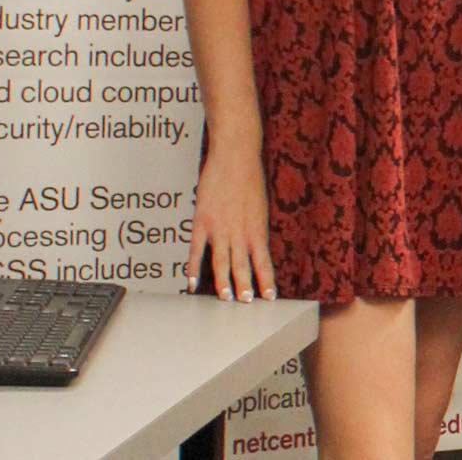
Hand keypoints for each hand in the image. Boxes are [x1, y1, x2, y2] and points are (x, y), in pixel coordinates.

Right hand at [187, 145, 274, 301]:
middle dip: (245, 287)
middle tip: (247, 304)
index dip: (266, 279)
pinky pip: (197, 250)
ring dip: (223, 282)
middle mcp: (240, 230)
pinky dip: (194, 268)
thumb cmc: (249, 178)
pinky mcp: (202, 221)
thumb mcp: (259, 205)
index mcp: (257, 227)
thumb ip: (254, 227)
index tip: (270, 296)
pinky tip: (192, 283)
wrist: (235, 157)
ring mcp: (220, 227)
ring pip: (222, 261)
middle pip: (243, 265)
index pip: (263, 260)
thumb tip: (254, 245)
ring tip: (225, 299)